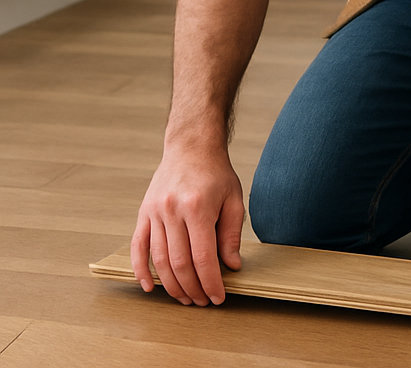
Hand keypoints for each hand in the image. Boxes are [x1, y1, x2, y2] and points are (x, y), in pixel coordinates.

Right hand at [130, 147, 244, 305]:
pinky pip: (138, 248)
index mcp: (198, 208)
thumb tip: (231, 266)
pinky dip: (141, 270)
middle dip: (192, 289)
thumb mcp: (234, 199)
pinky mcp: (143, 213)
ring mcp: (155, 212)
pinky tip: (150, 286)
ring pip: (159, 260)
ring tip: (185, 298)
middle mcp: (173, 211)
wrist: (191, 146)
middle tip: (202, 302)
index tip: (218, 297)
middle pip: (179, 264)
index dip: (210, 282)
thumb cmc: (216, 173)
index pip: (203, 258)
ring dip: (171, 285)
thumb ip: (231, 234)